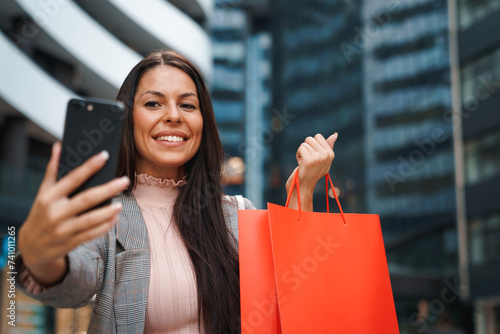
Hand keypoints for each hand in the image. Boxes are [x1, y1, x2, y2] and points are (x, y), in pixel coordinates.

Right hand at [18, 142, 129, 285]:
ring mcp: (64, 229)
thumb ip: (52, 170)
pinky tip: (115, 218)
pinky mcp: (71, 242)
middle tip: (125, 180)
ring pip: (91, 219)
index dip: (89, 166)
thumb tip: (59, 146)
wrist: (30, 246)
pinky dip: (105, 226)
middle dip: (108, 189)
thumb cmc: (41, 214)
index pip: (73, 178)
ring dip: (109, 211)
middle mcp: (56, 212)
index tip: (105, 155)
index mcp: (49, 197)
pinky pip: (92, 234)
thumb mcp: (43, 192)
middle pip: (87, 199)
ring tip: (121, 203)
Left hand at [285, 133, 336, 210]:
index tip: (312, 156)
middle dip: (305, 148)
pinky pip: (300, 148)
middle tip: (307, 160)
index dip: (311, 145)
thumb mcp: (322, 159)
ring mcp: (318, 158)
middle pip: (310, 138)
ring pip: (304, 144)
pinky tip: (300, 164)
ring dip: (301, 152)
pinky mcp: (309, 161)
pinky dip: (298, 155)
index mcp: (331, 154)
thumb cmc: (311, 172)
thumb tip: (335, 134)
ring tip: (304, 163)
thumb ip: (328, 146)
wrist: (303, 187)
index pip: (318, 136)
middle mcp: (326, 156)